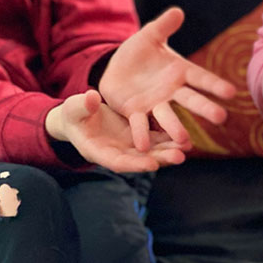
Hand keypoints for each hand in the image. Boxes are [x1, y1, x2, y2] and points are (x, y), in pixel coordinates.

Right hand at [45, 90, 186, 171]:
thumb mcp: (75, 108)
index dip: (135, 164)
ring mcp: (129, 145)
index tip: (152, 165)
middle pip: (140, 160)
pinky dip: (169, 138)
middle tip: (180, 157)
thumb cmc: (75, 113)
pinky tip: (185, 136)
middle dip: (160, 159)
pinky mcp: (138, 135)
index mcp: (97, 151)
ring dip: (169, 150)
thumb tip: (92, 98)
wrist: (82, 115)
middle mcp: (117, 152)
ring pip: (151, 151)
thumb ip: (83, 105)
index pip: (117, 162)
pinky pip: (155, 138)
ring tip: (187, 147)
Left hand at [98, 7, 237, 150]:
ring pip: (169, 117)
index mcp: (180, 71)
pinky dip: (143, 135)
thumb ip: (163, 26)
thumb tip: (177, 11)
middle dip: (205, 108)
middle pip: (191, 99)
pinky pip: (141, 124)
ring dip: (177, 128)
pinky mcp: (136, 113)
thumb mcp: (148, 36)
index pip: (201, 78)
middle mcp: (172, 91)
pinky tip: (144, 146)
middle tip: (222, 118)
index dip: (215, 85)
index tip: (232, 92)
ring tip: (186, 140)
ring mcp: (155, 104)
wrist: (117, 71)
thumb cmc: (138, 52)